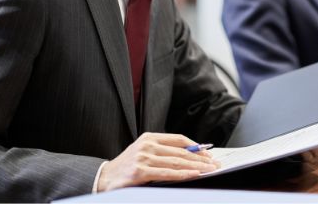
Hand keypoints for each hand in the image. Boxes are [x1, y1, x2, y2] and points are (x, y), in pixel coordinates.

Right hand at [97, 132, 219, 191]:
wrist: (103, 179)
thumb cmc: (126, 168)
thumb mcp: (144, 154)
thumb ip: (163, 153)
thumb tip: (190, 158)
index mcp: (149, 137)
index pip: (178, 139)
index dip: (195, 146)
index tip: (208, 153)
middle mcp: (147, 145)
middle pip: (180, 151)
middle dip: (200, 158)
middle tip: (214, 163)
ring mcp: (143, 157)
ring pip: (176, 162)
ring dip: (196, 166)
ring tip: (209, 170)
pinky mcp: (140, 171)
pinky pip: (167, 173)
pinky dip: (183, 174)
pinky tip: (194, 175)